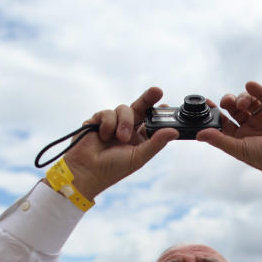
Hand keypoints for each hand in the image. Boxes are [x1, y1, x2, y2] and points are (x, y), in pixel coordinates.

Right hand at [63, 87, 178, 198]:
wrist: (86, 171)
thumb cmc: (113, 169)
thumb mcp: (139, 157)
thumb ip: (156, 143)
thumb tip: (174, 131)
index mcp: (138, 138)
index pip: (150, 121)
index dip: (158, 113)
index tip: (166, 106)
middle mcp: (127, 129)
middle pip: (140, 108)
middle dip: (148, 98)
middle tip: (157, 91)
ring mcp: (112, 123)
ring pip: (124, 109)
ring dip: (124, 122)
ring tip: (120, 138)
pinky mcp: (97, 120)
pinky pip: (107, 113)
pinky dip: (108, 124)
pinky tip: (104, 136)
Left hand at [197, 81, 261, 180]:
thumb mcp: (240, 149)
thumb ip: (219, 140)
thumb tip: (198, 135)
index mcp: (241, 137)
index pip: (224, 122)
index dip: (216, 113)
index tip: (208, 103)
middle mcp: (251, 126)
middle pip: (235, 109)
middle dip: (229, 102)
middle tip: (227, 102)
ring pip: (249, 101)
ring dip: (243, 98)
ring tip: (243, 102)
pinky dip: (257, 90)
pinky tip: (251, 86)